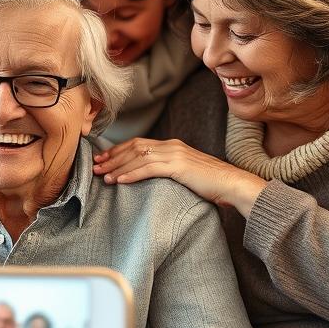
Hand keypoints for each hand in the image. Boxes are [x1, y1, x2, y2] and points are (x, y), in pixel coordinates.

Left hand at [93, 137, 266, 215]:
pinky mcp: (179, 166)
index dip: (118, 151)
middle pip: (134, 147)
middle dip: (112, 158)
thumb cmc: (211, 184)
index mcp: (172, 145)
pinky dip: (132, 174)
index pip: (139, 143)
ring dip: (118, 167)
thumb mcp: (185, 173)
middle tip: (95, 167)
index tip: (103, 159)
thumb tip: (149, 178)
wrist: (233, 184)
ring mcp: (176, 154)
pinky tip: (119, 181)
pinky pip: (149, 168)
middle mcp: (172, 146)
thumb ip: (168, 170)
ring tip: (103, 177)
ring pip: (138, 157)